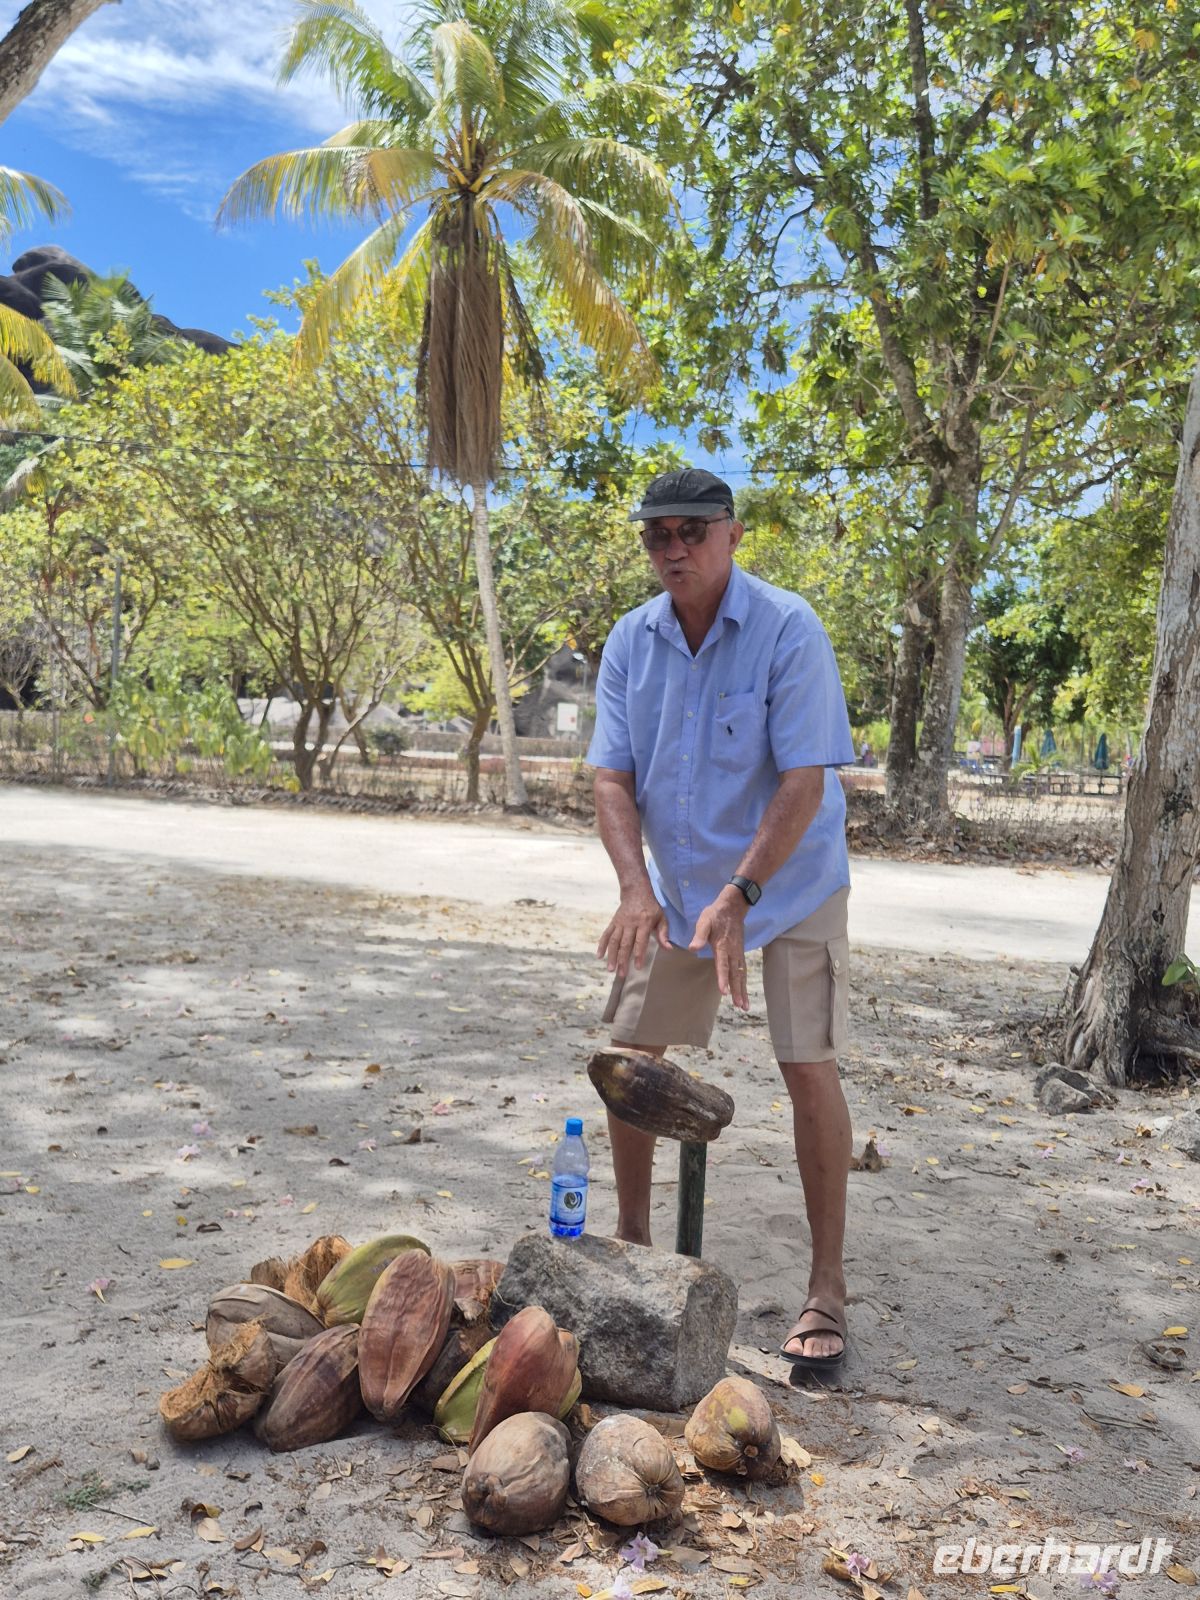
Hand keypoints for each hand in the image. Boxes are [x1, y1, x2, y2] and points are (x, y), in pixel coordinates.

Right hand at [597, 883, 669, 977]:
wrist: (636, 892)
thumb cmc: (651, 907)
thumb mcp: (662, 917)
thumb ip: (663, 933)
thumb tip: (668, 949)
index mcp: (644, 922)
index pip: (640, 941)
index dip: (639, 954)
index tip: (637, 967)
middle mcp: (630, 923)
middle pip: (625, 943)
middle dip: (623, 959)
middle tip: (622, 974)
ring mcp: (620, 923)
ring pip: (614, 941)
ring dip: (611, 955)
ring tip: (610, 969)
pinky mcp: (613, 922)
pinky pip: (606, 934)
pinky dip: (601, 945)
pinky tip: (599, 956)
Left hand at [688, 887, 748, 1009]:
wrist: (733, 906)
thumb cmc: (715, 914)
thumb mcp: (704, 921)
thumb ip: (700, 935)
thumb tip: (693, 948)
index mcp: (722, 946)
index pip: (723, 965)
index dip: (723, 979)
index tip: (724, 992)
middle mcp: (733, 952)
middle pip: (735, 974)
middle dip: (737, 991)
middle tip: (740, 1006)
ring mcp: (738, 952)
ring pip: (741, 974)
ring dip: (742, 990)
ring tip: (744, 1005)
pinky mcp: (740, 952)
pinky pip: (743, 970)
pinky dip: (743, 982)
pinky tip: (743, 991)